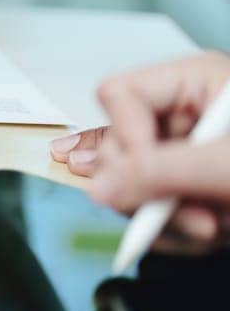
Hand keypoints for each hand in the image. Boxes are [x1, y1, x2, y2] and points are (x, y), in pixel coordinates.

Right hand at [50, 51, 229, 245]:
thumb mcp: (226, 166)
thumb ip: (159, 172)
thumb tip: (95, 190)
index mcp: (194, 81)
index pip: (118, 94)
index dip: (124, 136)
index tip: (151, 174)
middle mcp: (182, 111)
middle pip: (116, 145)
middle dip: (151, 190)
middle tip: (198, 220)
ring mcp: (180, 150)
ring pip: (129, 184)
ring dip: (168, 216)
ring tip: (215, 225)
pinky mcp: (183, 184)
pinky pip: (148, 208)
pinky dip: (175, 229)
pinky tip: (212, 229)